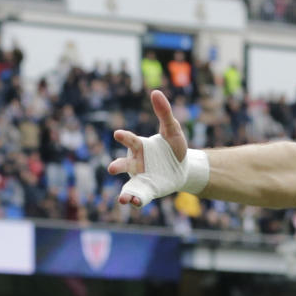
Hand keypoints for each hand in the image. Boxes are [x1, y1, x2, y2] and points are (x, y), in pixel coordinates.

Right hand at [107, 90, 188, 206]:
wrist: (184, 168)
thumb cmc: (174, 147)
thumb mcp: (172, 129)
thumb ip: (164, 112)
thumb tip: (156, 92)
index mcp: (140, 146)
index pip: (130, 140)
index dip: (124, 137)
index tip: (118, 134)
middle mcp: (136, 163)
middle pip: (124, 164)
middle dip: (118, 166)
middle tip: (112, 168)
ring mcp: (140, 177)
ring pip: (128, 184)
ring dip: (125, 192)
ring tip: (123, 199)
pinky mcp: (147, 190)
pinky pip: (139, 196)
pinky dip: (136, 200)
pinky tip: (134, 203)